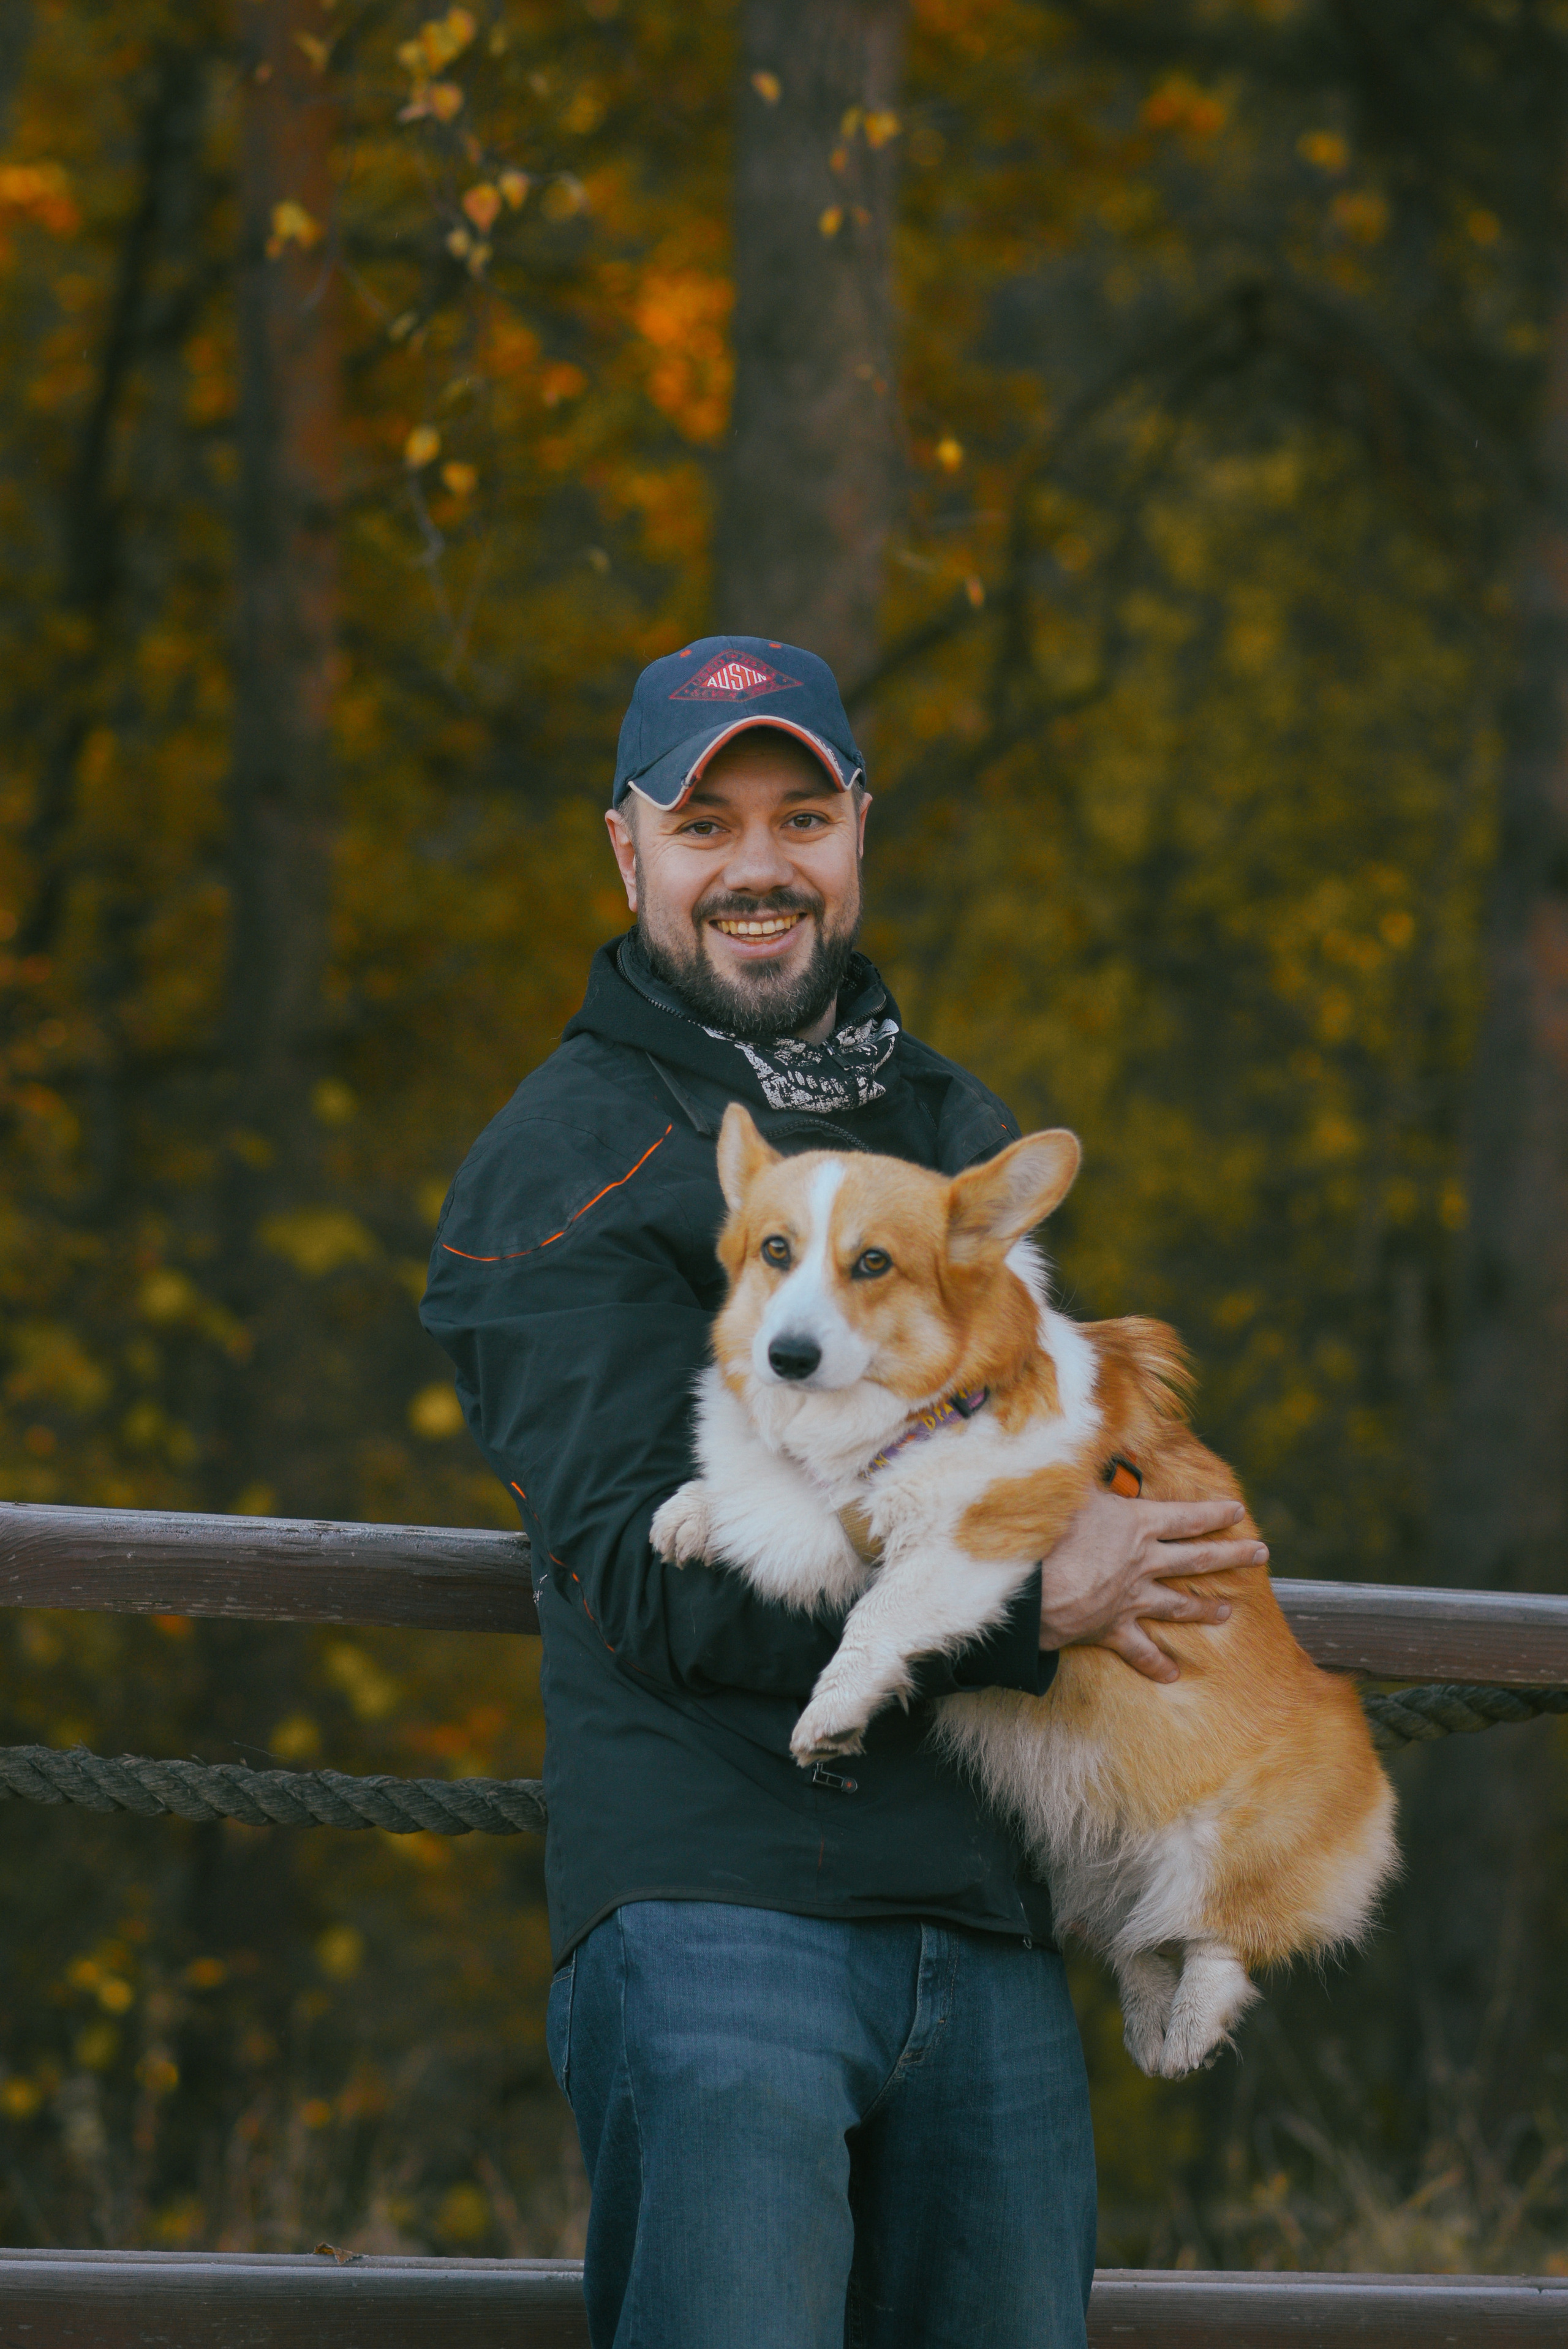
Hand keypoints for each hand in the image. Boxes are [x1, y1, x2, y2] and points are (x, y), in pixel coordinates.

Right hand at [1038, 1490, 1266, 1683]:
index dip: (1215, 1513)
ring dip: (1204, 1608)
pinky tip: (1173, 1674)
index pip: (1187, 1517)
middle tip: (1261, 1555)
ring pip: (1178, 1605)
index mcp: (1138, 1525)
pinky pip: (1141, 1651)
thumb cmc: (1048, 1531)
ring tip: (1226, 1612)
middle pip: (1198, 1558)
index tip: (1238, 1512)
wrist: (1029, 1586)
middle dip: (1233, 1556)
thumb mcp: (1072, 1489)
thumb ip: (1090, 1475)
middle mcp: (1144, 1563)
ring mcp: (1132, 1599)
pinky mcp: (1113, 1629)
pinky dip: (1157, 1664)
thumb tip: (1091, 1452)